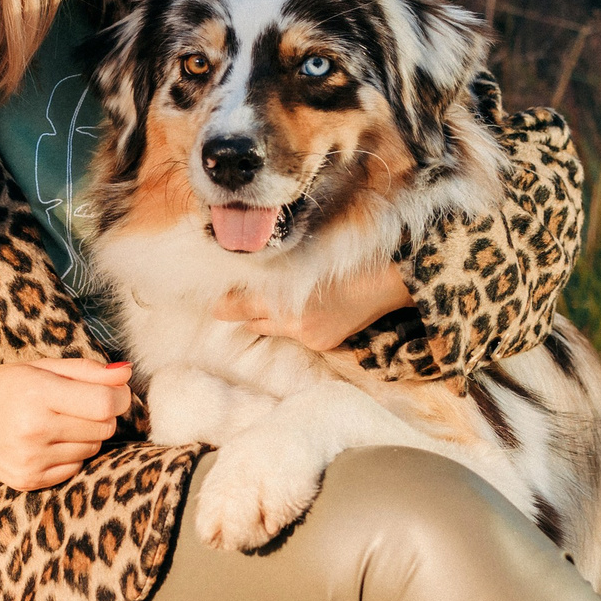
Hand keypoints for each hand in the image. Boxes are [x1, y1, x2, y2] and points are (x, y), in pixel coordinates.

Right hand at [0, 358, 131, 491]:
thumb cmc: (1, 387)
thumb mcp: (39, 367)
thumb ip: (86, 371)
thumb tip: (127, 373)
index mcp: (37, 392)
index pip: (105, 403)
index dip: (121, 396)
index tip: (117, 391)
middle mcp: (34, 428)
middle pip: (105, 427)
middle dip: (104, 413)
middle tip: (82, 403)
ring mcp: (31, 459)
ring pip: (93, 448)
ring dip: (87, 434)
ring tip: (58, 421)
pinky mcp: (30, 481)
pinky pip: (76, 467)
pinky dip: (71, 453)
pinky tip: (47, 441)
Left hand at [214, 260, 412, 351]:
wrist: (389, 280)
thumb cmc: (347, 260)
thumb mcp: (305, 258)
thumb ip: (270, 273)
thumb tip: (236, 288)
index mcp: (284, 291)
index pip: (237, 304)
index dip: (223, 302)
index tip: (211, 301)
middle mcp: (290, 317)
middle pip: (248, 319)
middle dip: (241, 310)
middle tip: (230, 300)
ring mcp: (305, 333)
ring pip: (268, 328)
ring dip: (264, 319)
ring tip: (270, 303)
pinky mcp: (320, 343)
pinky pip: (293, 336)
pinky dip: (292, 325)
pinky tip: (305, 312)